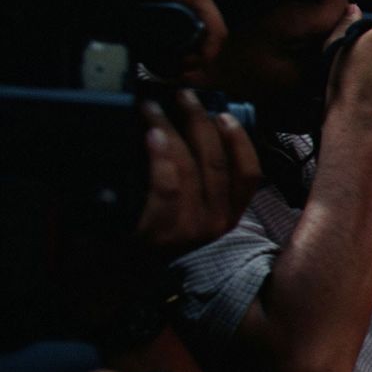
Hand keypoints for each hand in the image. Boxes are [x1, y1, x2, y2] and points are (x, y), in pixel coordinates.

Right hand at [0, 0, 227, 70]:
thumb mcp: (117, 18)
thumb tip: (141, 64)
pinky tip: (185, 65)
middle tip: (167, 79)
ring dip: (194, 62)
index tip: (165, 77)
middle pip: (202, 38)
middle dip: (188, 65)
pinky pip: (215, 30)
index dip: (183, 62)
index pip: (191, 35)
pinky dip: (206, 52)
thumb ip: (133, 36)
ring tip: (169, 73)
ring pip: (209, 36)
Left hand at [135, 93, 260, 257]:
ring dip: (172, 130)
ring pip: (192, 169)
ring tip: (151, 109)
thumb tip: (202, 128)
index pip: (250, 175)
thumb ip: (204, 179)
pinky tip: (151, 135)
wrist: (121, 274)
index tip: (223, 114)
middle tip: (183, 97)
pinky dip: (161, 157)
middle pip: (218, 163)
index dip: (240, 141)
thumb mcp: (191, 208)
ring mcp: (192, 230)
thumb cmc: (156, 231)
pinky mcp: (163, 233)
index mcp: (230, 214)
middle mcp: (218, 223)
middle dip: (200, 123)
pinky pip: (168, 186)